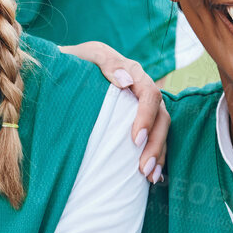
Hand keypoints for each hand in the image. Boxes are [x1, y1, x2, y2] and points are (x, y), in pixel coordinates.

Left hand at [57, 41, 168, 182]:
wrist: (71, 66)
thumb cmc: (78, 60)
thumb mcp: (89, 55)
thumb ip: (106, 62)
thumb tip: (125, 82)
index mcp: (134, 73)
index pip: (150, 95)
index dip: (146, 117)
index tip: (135, 139)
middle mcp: (143, 90)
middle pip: (161, 117)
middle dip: (155, 144)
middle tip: (143, 169)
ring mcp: (143, 106)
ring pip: (161, 130)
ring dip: (158, 154)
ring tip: (149, 177)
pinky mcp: (139, 120)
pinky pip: (154, 138)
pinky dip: (155, 156)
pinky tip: (152, 176)